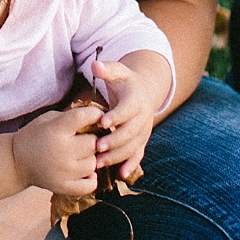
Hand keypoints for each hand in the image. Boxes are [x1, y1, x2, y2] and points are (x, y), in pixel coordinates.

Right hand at [10, 108, 99, 196]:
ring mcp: (63, 172)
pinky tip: (84, 172)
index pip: (84, 117)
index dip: (95, 114)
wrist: (16, 161)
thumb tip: (101, 118)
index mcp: (56, 130)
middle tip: (86, 137)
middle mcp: (61, 151)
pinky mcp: (63, 187)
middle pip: (94, 143)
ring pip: (93, 163)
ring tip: (80, 155)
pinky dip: (90, 179)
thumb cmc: (36, 135)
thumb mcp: (50, 118)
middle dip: (93, 138)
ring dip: (91, 158)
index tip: (96, 116)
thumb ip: (73, 116)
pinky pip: (89, 185)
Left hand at [91, 55, 167, 181]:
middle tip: (97, 147)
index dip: (117, 116)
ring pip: (133, 146)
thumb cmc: (124, 81)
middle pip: (131, 131)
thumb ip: (106, 69)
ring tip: (99, 162)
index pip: (128, 109)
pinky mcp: (142, 140)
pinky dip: (131, 164)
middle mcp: (143, 116)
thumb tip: (95, 65)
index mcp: (136, 99)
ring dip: (117, 156)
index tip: (102, 122)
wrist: (144, 91)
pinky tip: (120, 174)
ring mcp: (144, 130)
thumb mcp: (117, 71)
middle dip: (115, 140)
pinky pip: (139, 154)